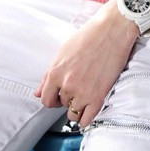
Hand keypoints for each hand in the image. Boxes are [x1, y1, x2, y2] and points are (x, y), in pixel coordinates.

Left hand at [34, 2, 137, 128]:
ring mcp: (82, 93)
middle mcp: (67, 85)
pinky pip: (86, 119)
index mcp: (55, 72)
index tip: (57, 97)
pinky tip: (88, 110)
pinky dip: (85, 118)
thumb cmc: (88, 36)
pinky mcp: (98, 97)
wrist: (111, 31)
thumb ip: (49, 75)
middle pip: (61, 104)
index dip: (51, 99)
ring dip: (77, 107)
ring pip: (73, 113)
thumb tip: (38, 92)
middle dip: (66, 99)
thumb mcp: (63, 52)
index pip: (45, 99)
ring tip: (84, 96)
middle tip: (76, 88)